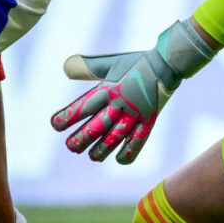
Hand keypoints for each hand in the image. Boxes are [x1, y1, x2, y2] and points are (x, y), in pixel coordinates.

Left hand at [50, 19, 216, 163]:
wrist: (168, 64)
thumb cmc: (135, 63)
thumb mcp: (110, 63)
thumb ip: (86, 67)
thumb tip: (64, 68)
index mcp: (110, 88)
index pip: (84, 106)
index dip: (68, 116)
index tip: (55, 125)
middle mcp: (121, 103)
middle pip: (98, 126)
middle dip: (82, 138)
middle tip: (71, 146)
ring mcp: (136, 114)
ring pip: (115, 137)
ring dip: (101, 149)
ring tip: (91, 156)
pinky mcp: (149, 121)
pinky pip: (139, 140)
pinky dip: (128, 152)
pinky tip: (118, 159)